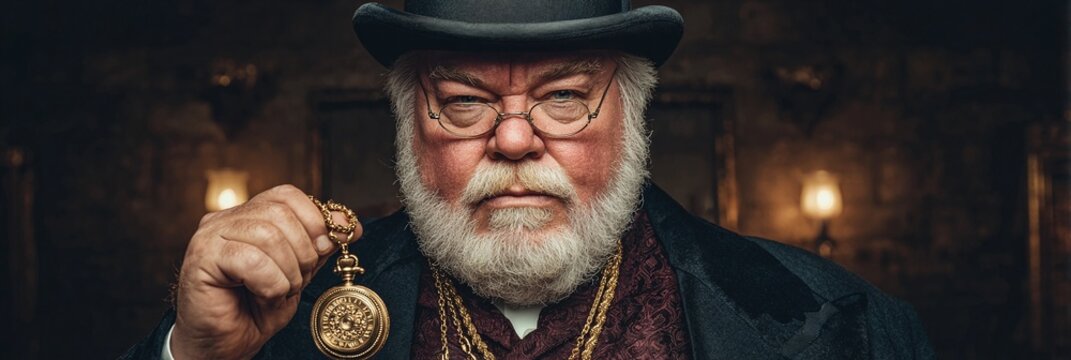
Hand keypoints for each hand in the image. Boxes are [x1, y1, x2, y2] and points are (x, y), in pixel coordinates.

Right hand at [170, 185, 361, 359]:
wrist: (225, 346)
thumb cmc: (255, 310)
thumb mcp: (298, 274)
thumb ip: (318, 246)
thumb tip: (349, 224)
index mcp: (247, 217)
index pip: (286, 195)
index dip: (314, 218)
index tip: (330, 245)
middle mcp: (224, 220)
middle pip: (279, 213)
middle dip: (304, 250)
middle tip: (301, 279)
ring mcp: (210, 237)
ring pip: (268, 235)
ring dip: (288, 271)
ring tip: (282, 291)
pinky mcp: (202, 258)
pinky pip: (252, 260)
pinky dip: (271, 283)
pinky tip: (265, 297)